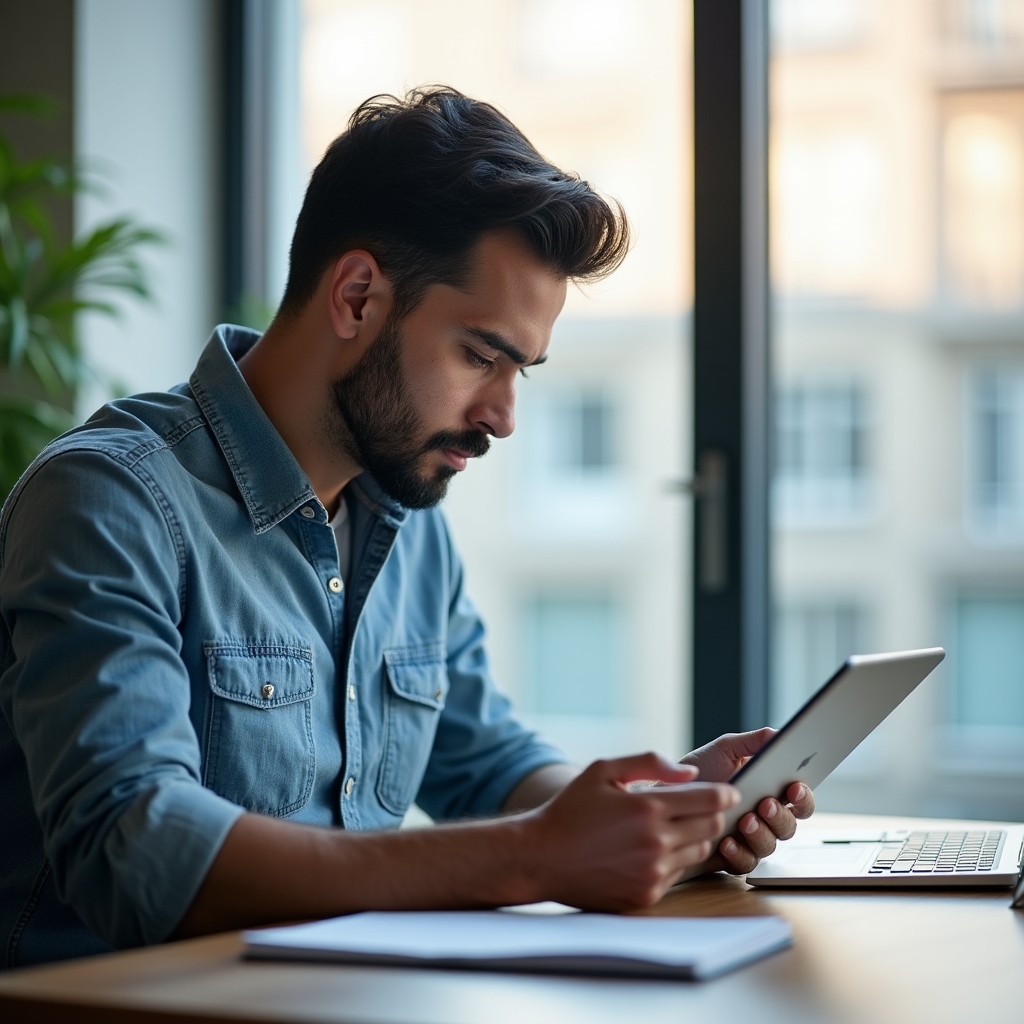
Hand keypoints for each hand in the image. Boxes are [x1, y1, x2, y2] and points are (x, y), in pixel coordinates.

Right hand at [521, 752, 738, 911]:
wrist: (542, 857)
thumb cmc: (571, 809)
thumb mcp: (603, 770)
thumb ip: (650, 762)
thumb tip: (690, 773)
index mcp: (647, 807)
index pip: (711, 800)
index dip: (726, 793)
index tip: (729, 791)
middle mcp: (656, 842)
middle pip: (712, 826)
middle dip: (711, 814)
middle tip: (696, 807)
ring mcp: (653, 872)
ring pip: (699, 851)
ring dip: (693, 837)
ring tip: (669, 827)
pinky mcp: (647, 895)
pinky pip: (678, 874)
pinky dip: (673, 860)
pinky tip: (648, 850)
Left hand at [679, 729, 815, 874]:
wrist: (665, 792)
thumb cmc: (699, 770)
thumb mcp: (725, 749)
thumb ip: (754, 741)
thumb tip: (780, 734)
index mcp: (770, 791)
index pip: (799, 799)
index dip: (803, 796)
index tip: (795, 787)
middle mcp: (765, 818)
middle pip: (789, 825)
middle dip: (781, 816)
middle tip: (765, 803)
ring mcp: (750, 839)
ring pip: (770, 846)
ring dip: (760, 834)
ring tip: (745, 820)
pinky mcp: (731, 857)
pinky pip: (744, 863)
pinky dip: (738, 852)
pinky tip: (727, 841)